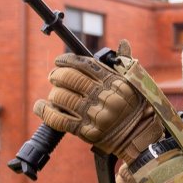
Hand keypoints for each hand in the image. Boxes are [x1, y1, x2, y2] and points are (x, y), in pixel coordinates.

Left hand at [34, 54, 162, 163]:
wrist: (140, 138)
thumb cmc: (137, 109)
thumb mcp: (136, 84)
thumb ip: (125, 64)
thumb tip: (123, 43)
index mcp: (114, 82)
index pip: (85, 64)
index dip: (67, 60)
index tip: (60, 61)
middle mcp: (104, 96)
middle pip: (70, 78)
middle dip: (57, 76)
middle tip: (54, 77)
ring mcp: (95, 115)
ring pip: (62, 97)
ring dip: (53, 94)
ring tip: (54, 95)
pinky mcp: (87, 131)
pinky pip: (59, 119)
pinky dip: (46, 111)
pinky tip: (41, 107)